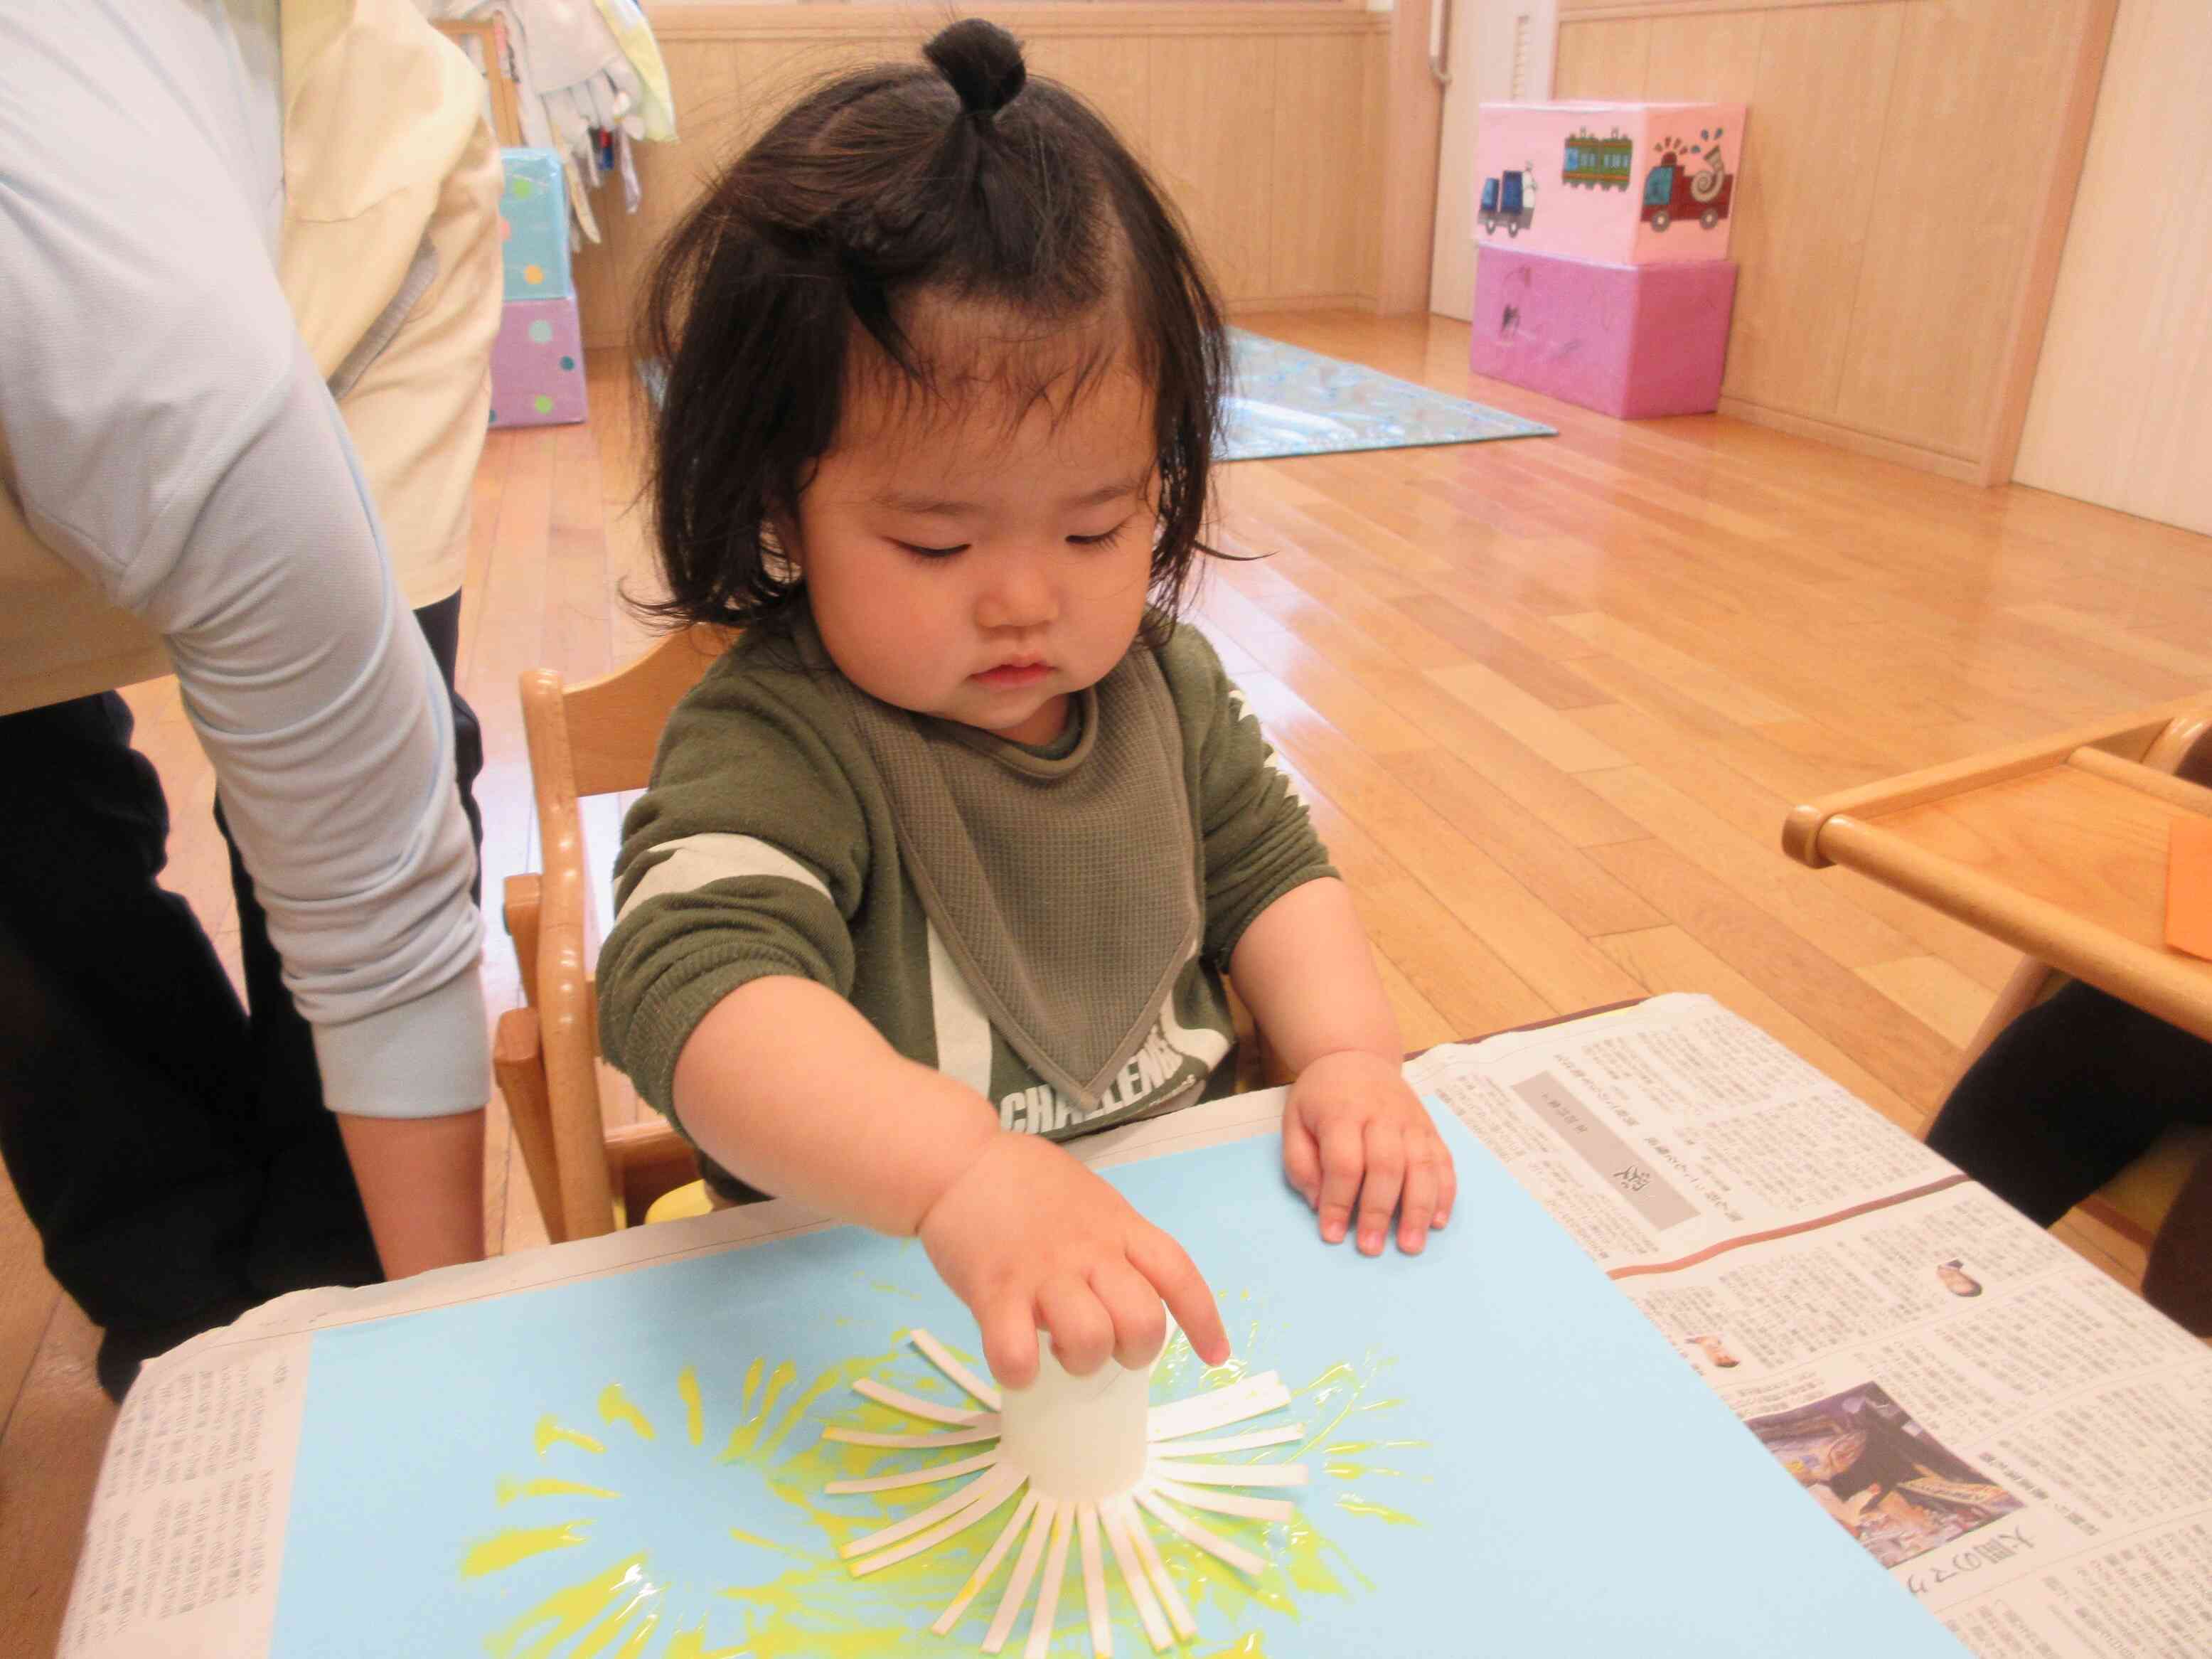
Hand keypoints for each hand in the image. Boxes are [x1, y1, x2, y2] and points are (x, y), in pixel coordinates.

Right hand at [918, 1132, 1230, 1387]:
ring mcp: (1043, 1272)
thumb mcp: (1089, 1199)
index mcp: (1118, 1226)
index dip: (1203, 1320)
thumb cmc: (1022, 1181)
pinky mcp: (994, 1291)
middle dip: (1134, 1351)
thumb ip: (1110, 1242)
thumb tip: (1123, 1293)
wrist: (955, 1161)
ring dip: (1082, 1361)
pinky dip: (1020, 1371)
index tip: (1216, 1356)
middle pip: (1143, 1321)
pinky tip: (1017, 1361)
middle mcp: (1090, 1251)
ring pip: (1091, 1340)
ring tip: (1059, 1350)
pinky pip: (1017, 1353)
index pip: (1178, 1273)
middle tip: (1107, 1346)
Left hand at [1282, 1050, 1455, 1256]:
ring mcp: (1411, 1121)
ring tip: (1411, 1245)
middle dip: (1379, 1211)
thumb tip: (1319, 1204)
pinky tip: (1437, 1221)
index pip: (1344, 1163)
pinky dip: (1445, 1194)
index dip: (1338, 1201)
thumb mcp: (1294, 1121)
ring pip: (1422, 1166)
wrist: (1356, 1056)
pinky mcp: (1430, 1128)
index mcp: (1342, 1112)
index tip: (1332, 1234)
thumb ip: (1300, 1163)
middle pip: (1387, 1166)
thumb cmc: (1321, 1097)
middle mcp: (1382, 1115)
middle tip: (1371, 1247)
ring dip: (1419, 1210)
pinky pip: (1444, 1162)